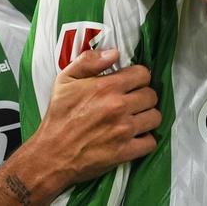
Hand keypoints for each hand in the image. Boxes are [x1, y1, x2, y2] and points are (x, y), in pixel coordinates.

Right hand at [0, 49, 158, 204]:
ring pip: (155, 117)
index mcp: (107, 87)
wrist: (51, 154)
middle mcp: (119, 107)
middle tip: (133, 102)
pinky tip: (136, 137)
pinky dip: (145, 140)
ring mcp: (124, 130)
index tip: (131, 83)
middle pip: (151, 95)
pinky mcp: (125, 151)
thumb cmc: (58, 116)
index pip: (143, 74)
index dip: (138, 77)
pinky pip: (150, 142)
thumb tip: (114, 53)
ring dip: (147, 117)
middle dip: (144, 97)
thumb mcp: (65, 80)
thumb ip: (89, 61)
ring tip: (136, 118)